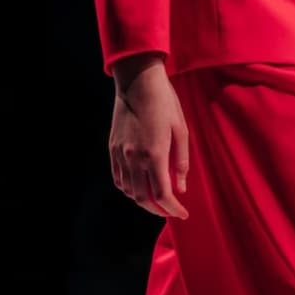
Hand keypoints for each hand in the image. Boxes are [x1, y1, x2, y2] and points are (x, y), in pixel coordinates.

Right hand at [109, 53, 189, 218]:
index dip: (173, 209)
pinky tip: (138, 187)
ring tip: (156, 200)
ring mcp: (121, 154)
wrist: (138, 81)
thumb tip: (181, 187)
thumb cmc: (165, 103)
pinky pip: (118, 177)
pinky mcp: (113, 148)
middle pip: (143, 198)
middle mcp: (135, 158)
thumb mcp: (181, 130)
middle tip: (170, 211)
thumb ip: (180, 162)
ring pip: (128, 190)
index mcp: (155, 154)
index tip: (182, 213)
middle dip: (158, 210)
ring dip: (142, 201)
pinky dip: (128, 188)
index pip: (162, 194)